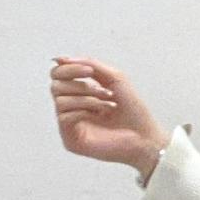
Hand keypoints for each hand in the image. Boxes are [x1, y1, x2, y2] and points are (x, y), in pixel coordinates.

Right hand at [49, 54, 166, 174]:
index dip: (69, 68)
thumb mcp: (113, 77)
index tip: (89, 71)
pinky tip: (99, 116)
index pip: (58, 75)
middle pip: (55, 85)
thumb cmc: (133, 110)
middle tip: (102, 91)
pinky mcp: (71, 140)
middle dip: (80, 85)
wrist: (144, 135)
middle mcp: (72, 107)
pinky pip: (64, 117)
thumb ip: (89, 64)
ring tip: (106, 104)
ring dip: (86, 99)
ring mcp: (70, 124)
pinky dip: (82, 111)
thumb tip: (60, 59)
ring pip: (60, 100)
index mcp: (79, 92)